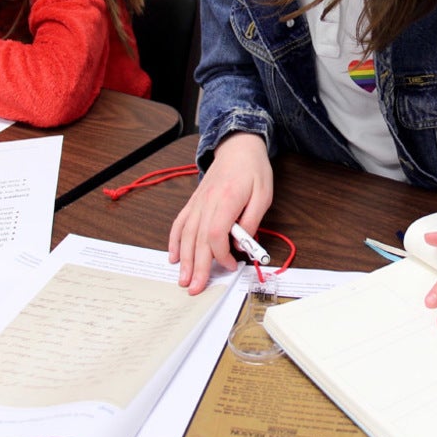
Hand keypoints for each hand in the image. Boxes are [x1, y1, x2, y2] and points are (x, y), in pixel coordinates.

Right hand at [168, 132, 272, 294]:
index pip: (216, 234)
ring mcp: (197, 203)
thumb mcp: (263, 195)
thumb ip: (251, 220)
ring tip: (183, 280)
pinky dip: (174, 241)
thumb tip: (240, 243)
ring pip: (185, 235)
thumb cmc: (253, 170)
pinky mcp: (193, 203)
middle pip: (197, 239)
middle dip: (197, 267)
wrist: (238, 147)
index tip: (231, 265)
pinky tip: (173, 257)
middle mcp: (207, 202)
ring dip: (184, 259)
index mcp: (226, 199)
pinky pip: (180, 223)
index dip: (220, 255)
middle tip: (195, 288)